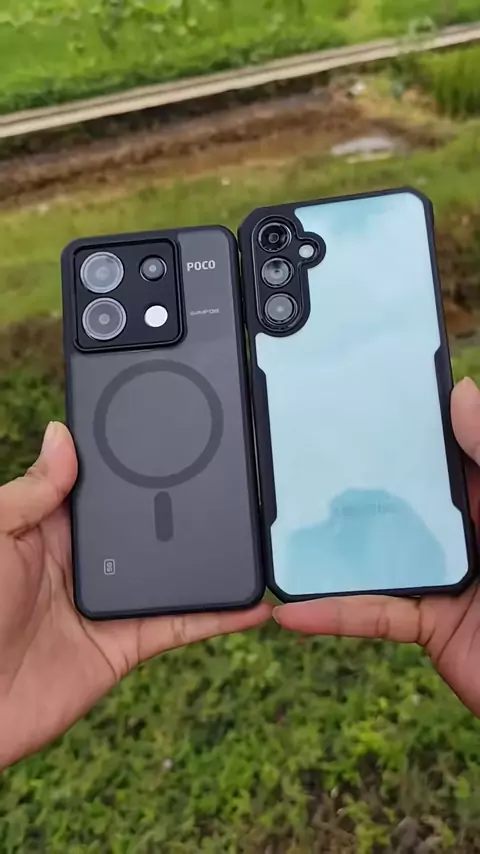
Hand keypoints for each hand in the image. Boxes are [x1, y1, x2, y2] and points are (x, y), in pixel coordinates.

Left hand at [0, 423, 270, 768]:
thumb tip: (61, 434)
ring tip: (254, 534)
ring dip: (210, 557)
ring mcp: (111, 602)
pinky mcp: (126, 644)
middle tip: (234, 477)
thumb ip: (30, 491)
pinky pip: (181, 625)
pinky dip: (218, 616)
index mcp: (52, 529)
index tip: (174, 434)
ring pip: (172, 573)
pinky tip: (251, 604)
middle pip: (148, 526)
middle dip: (186, 504)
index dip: (133, 464)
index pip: (104, 488)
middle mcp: (88, 561)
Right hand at [275, 378, 479, 716]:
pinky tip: (293, 611)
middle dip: (356, 482)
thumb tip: (463, 392)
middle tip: (303, 456)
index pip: (441, 455)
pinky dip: (333, 616)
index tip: (362, 401)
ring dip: (330, 550)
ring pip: (375, 555)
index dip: (407, 428)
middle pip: (399, 500)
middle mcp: (463, 533)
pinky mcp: (428, 624)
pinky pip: (373, 616)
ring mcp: (442, 578)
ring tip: (282, 528)